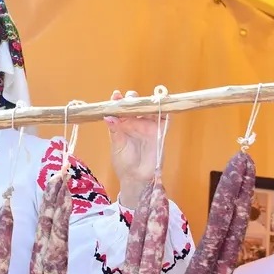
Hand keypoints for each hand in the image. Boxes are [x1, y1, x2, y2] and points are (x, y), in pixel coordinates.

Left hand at [103, 90, 167, 206]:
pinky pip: (164, 118)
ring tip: (144, 100)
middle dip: (133, 99)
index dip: (118, 101)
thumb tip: (108, 116)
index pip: (121, 109)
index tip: (116, 96)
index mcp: (123, 125)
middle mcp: (135, 123)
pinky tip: (162, 103)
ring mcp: (148, 126)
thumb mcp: (117, 145)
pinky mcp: (159, 132)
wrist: (136, 178)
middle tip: (130, 98)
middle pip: (136, 105)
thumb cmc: (124, 163)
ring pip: (149, 109)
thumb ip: (115, 130)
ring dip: (148, 102)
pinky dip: (164, 110)